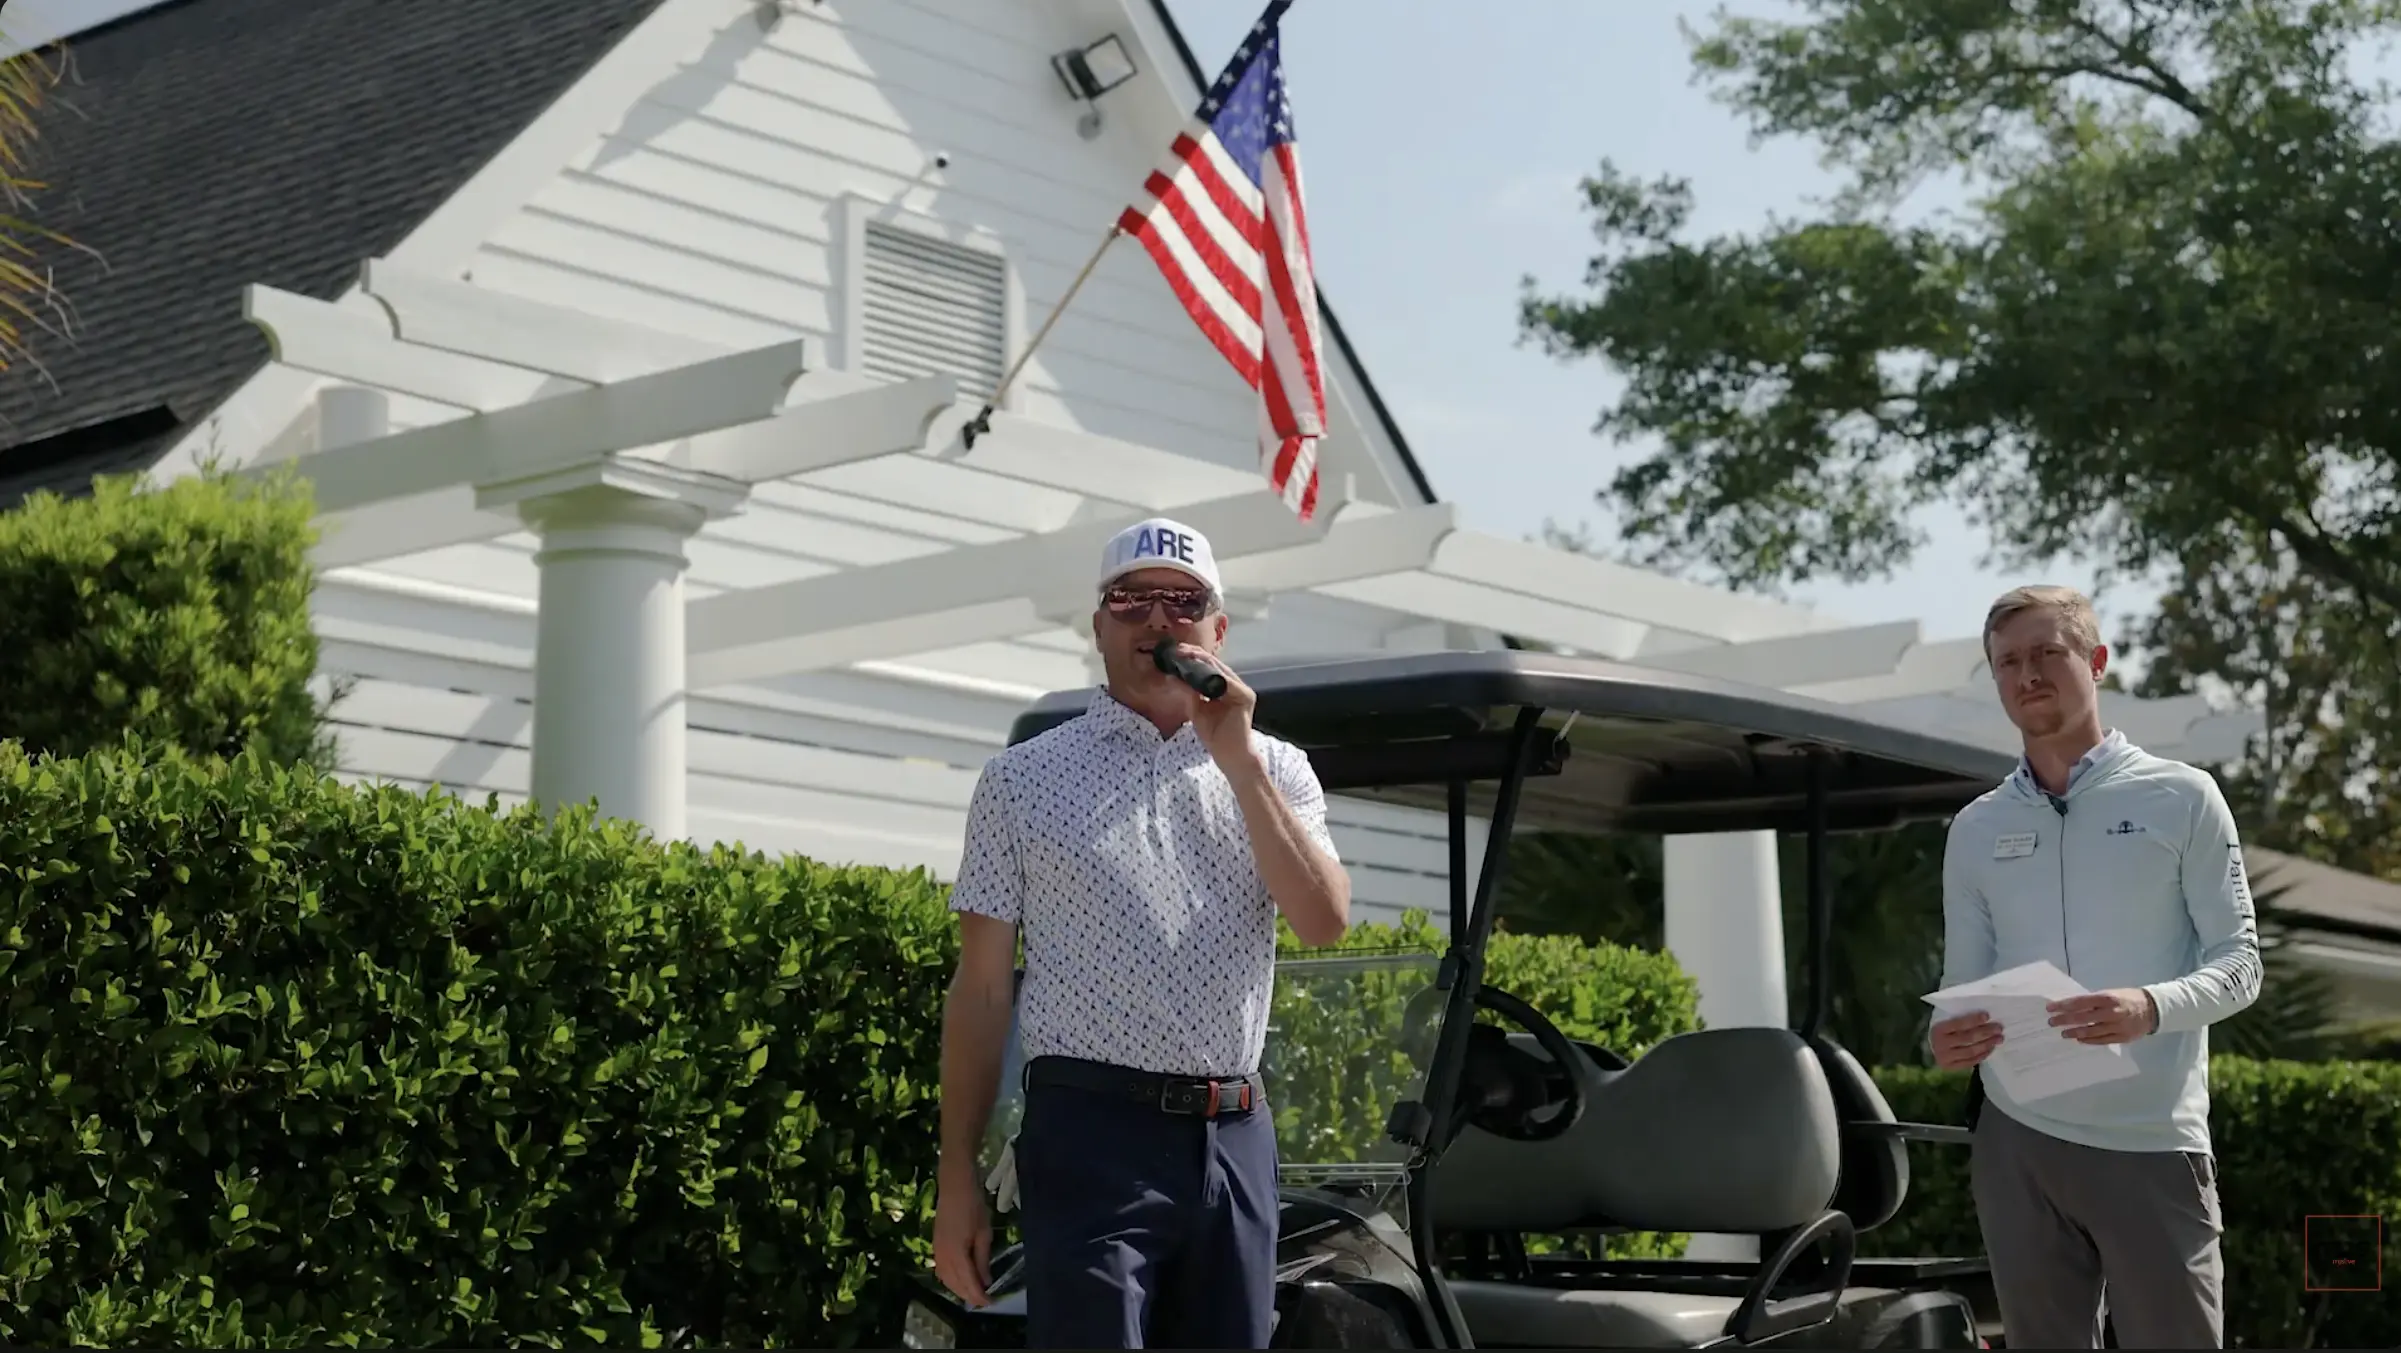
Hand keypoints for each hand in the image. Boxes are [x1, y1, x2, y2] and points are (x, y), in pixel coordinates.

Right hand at [932, 1177, 991, 1307]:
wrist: (955, 1185)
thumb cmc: (973, 1206)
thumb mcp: (984, 1234)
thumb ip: (983, 1260)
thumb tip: (986, 1281)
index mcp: (956, 1254)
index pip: (968, 1283)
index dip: (979, 1296)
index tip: (991, 1302)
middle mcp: (943, 1256)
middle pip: (954, 1284)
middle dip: (969, 1295)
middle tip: (985, 1299)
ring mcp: (937, 1251)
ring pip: (946, 1279)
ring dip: (959, 1289)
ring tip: (974, 1291)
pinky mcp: (935, 1245)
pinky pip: (941, 1270)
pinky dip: (951, 1279)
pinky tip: (961, 1278)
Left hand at [1164, 644, 1258, 769]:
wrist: (1230, 756)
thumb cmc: (1215, 735)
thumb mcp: (1196, 710)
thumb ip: (1188, 693)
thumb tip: (1173, 676)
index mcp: (1225, 687)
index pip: (1208, 668)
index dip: (1192, 658)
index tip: (1175, 653)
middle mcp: (1235, 685)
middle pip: (1214, 665)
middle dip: (1195, 656)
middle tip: (1177, 650)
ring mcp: (1242, 690)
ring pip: (1220, 670)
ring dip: (1201, 662)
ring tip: (1184, 656)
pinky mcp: (1245, 696)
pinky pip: (1226, 681)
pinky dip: (1211, 675)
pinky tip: (1197, 669)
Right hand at [1929, 1009, 2004, 1069]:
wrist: (1930, 1048)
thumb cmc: (1943, 1031)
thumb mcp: (1945, 1021)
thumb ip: (1959, 1017)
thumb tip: (1983, 1015)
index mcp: (1938, 1029)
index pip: (1959, 1024)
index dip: (1974, 1020)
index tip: (1988, 1016)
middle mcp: (1940, 1044)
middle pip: (1967, 1038)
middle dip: (1986, 1032)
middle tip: (1999, 1028)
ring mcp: (1945, 1057)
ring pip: (1971, 1051)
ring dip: (1987, 1044)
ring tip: (1999, 1038)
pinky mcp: (1950, 1067)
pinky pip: (1970, 1062)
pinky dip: (1983, 1055)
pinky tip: (1991, 1048)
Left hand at [2048, 988, 2157, 1044]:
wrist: (2152, 1010)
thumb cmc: (2127, 998)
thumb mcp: (2110, 993)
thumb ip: (2093, 1001)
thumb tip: (2071, 1006)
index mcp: (2107, 998)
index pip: (2080, 1002)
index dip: (2063, 1006)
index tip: (2050, 1008)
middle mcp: (2111, 1013)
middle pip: (2082, 1018)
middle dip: (2064, 1020)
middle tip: (2051, 1022)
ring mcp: (2117, 1027)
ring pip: (2091, 1031)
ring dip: (2074, 1032)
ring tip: (2063, 1033)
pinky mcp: (2122, 1038)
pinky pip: (2102, 1040)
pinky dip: (2089, 1040)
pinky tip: (2079, 1039)